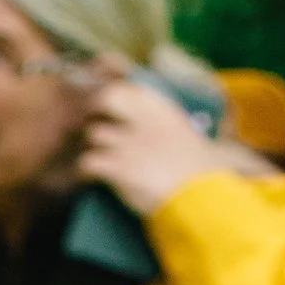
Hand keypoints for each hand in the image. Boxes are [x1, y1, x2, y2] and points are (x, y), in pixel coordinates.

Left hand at [75, 64, 228, 218]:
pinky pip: (87, 161)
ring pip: (94, 133)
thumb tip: (155, 133)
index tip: (111, 109)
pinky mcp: (116, 166)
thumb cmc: (198, 173)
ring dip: (95, 146)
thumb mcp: (187, 139)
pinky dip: (86, 171)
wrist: (199, 196)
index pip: (128, 88)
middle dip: (97, 111)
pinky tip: (90, 178)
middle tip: (98, 129)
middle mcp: (143, 118)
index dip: (115, 97)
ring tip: (100, 159)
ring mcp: (128, 141)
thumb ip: (166, 128)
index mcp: (163, 109)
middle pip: (106, 98)